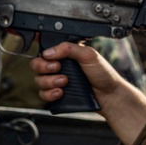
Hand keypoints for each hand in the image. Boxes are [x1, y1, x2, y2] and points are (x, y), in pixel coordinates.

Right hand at [29, 42, 145, 144]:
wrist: (109, 95)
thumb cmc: (103, 73)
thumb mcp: (88, 54)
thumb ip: (68, 48)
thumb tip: (49, 52)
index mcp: (64, 54)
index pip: (44, 50)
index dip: (42, 53)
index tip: (47, 56)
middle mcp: (57, 67)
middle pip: (36, 65)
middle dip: (44, 67)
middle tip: (58, 68)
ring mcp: (56, 81)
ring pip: (38, 80)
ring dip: (49, 81)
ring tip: (64, 82)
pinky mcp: (56, 95)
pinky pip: (42, 95)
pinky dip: (49, 94)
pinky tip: (61, 92)